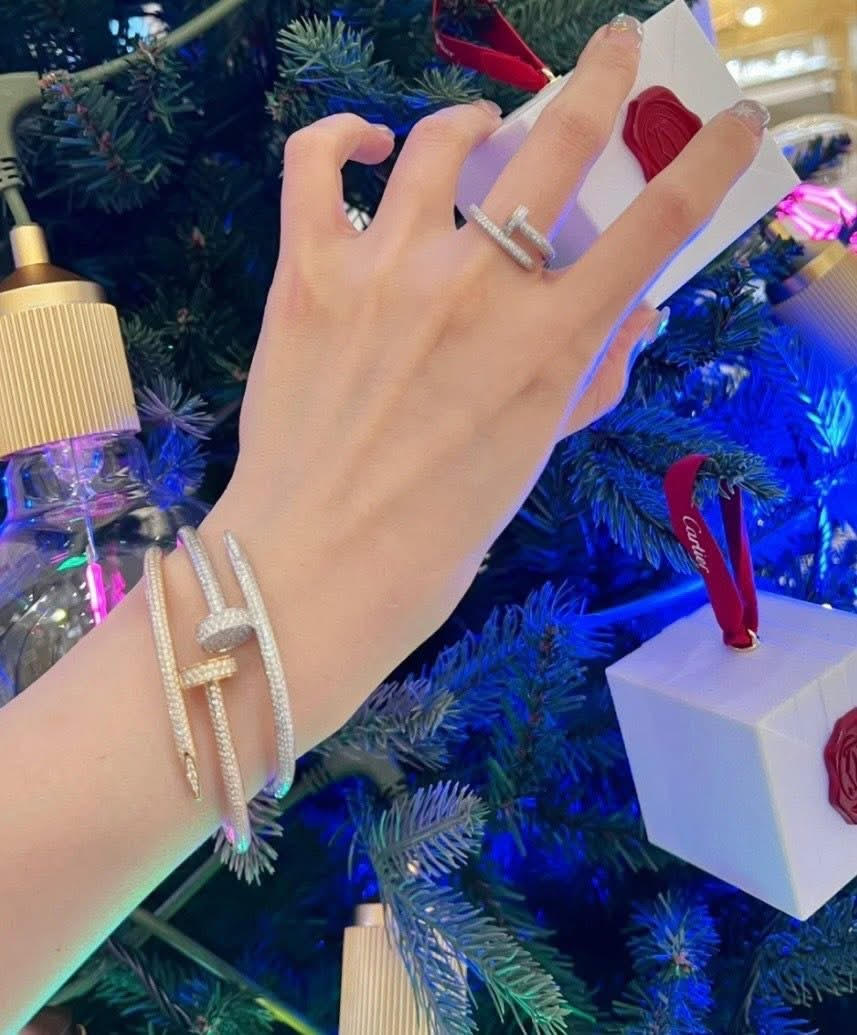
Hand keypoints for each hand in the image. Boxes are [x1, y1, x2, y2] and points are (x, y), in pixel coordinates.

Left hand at [217, 15, 764, 748]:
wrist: (318, 570)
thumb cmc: (438, 534)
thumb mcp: (535, 456)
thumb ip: (591, 376)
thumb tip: (637, 307)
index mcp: (551, 345)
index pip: (657, 225)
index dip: (709, 160)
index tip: (729, 122)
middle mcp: (479, 289)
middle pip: (561, 141)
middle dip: (606, 77)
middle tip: (619, 47)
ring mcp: (388, 271)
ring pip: (443, 139)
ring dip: (476, 119)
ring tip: (480, 128)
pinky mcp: (309, 273)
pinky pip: (317, 163)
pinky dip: (345, 137)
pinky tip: (370, 144)